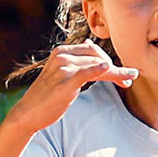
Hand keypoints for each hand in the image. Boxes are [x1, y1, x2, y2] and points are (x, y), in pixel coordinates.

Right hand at [6, 42, 136, 135]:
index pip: (92, 50)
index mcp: (61, 52)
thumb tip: (90, 43)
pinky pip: (88, 73)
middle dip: (115, 67)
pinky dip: (102, 70)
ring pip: (97, 66)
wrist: (28, 113)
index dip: (108, 59)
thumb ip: (76, 60)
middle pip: (97, 57)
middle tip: (129, 77)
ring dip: (116, 73)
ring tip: (128, 79)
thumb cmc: (47, 96)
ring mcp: (63, 67)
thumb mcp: (60, 73)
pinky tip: (111, 70)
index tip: (122, 71)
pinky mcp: (66, 81)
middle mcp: (62, 56)